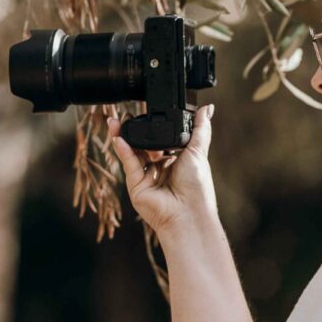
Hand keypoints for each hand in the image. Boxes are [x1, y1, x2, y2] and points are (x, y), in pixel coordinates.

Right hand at [107, 104, 217, 237]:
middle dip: (133, 129)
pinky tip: (119, 137)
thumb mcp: (198, 151)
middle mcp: (160, 168)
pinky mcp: (136, 185)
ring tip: (115, 120)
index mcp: (175, 160)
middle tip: (125, 112)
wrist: (188, 212)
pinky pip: (129, 164)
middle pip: (143, 145)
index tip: (145, 110)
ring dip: (122, 136)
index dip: (153, 126)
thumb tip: (207, 108)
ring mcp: (146, 177)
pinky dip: (123, 150)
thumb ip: (200, 129)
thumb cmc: (197, 186)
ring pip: (132, 152)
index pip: (160, 139)